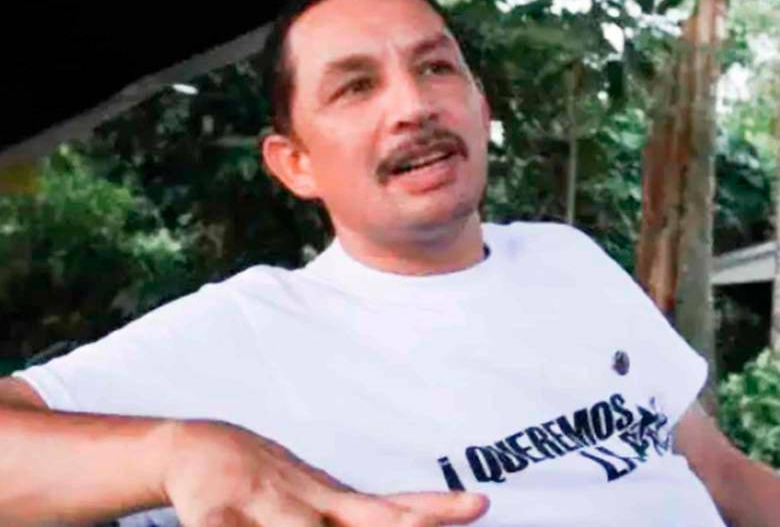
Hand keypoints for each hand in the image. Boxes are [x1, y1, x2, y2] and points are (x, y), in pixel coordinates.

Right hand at [162, 420, 487, 525]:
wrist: (197, 446)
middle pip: (358, 515)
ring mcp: (261, 502)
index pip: (392, 506)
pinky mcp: (215, 511)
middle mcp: (305, 496)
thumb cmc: (269, 483)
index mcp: (331, 499)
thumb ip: (370, 512)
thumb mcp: (321, 499)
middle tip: (434, 521)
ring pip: (296, 525)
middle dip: (398, 523)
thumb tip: (423, 519)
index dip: (435, 509)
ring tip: (360, 526)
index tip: (478, 505)